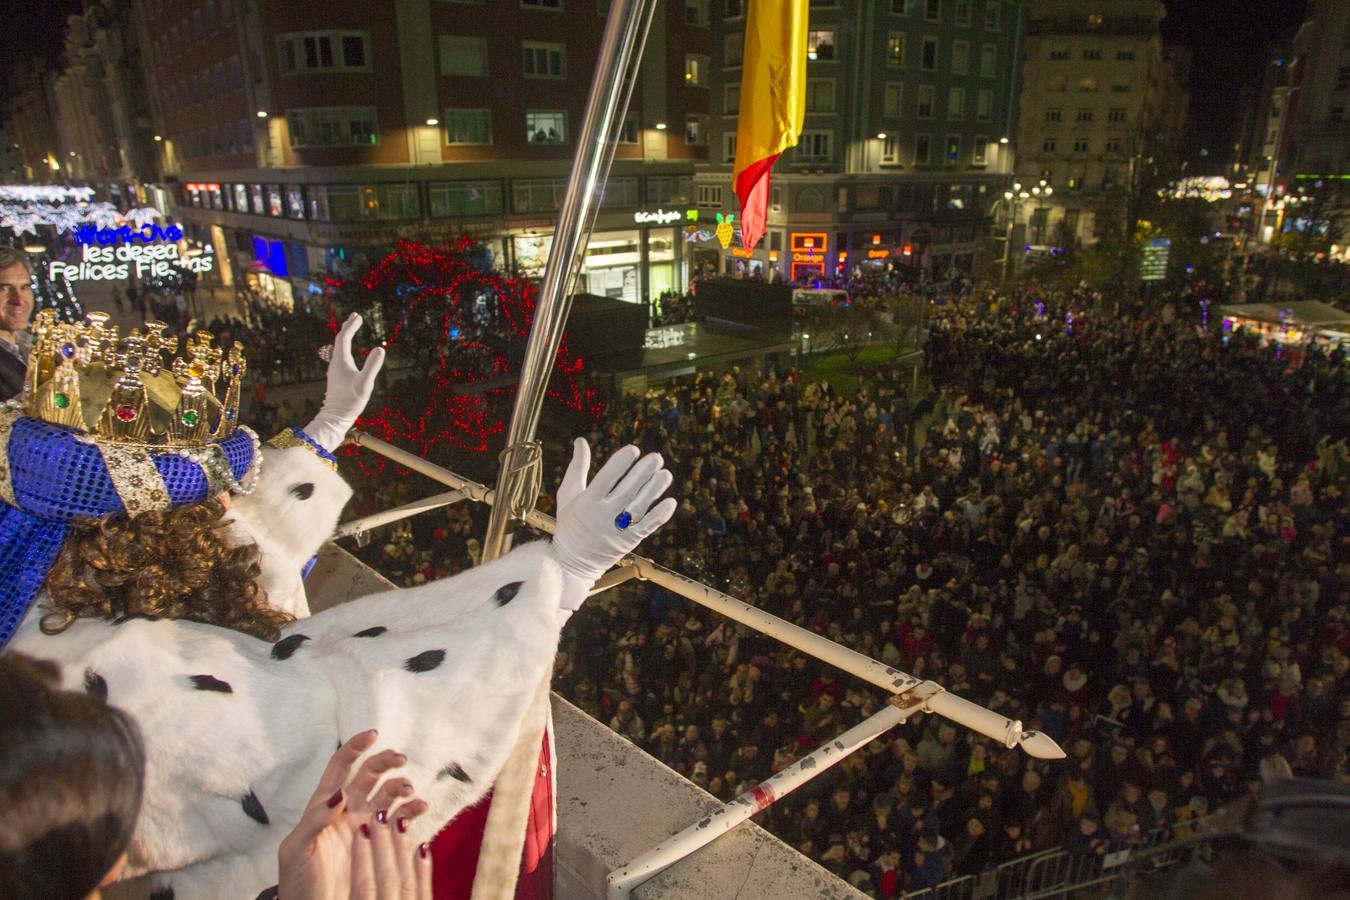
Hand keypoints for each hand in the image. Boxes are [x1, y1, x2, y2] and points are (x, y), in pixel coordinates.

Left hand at [277, 730, 431, 899]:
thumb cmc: (298, 879)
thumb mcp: (296, 849)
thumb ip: (314, 820)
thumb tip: (339, 794)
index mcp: (326, 804)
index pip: (341, 766)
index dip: (356, 747)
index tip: (373, 735)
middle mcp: (349, 810)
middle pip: (371, 775)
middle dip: (386, 762)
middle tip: (400, 760)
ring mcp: (366, 826)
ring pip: (389, 795)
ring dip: (401, 787)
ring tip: (409, 792)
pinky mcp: (380, 844)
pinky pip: (401, 821)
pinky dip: (413, 811)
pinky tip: (419, 808)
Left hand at [304, 313, 386, 451]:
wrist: (335, 418)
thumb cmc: (350, 401)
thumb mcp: (365, 383)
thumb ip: (372, 366)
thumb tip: (380, 348)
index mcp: (341, 361)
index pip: (344, 337)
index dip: (351, 326)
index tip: (359, 316)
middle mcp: (335, 363)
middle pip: (339, 340)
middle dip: (347, 327)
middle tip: (355, 316)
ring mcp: (335, 370)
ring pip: (339, 348)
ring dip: (346, 336)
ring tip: (351, 328)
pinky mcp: (336, 377)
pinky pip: (340, 356)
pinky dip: (345, 347)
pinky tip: (349, 352)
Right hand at [551, 439, 675, 589]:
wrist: (573, 563)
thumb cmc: (569, 523)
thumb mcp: (567, 495)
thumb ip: (577, 467)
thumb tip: (581, 440)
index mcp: (587, 502)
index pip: (606, 478)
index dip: (621, 463)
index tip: (633, 450)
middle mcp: (604, 515)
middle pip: (627, 490)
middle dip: (644, 472)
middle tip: (657, 457)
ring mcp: (618, 529)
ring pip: (641, 506)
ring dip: (655, 489)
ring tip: (665, 473)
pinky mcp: (630, 540)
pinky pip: (648, 526)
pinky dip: (660, 515)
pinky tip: (670, 501)